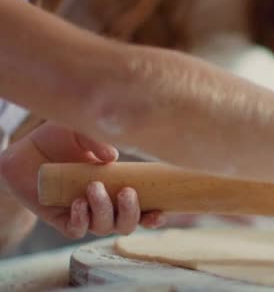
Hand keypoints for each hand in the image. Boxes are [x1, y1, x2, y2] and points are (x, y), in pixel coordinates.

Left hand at [0, 122, 165, 238]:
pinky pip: (76, 230)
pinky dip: (80, 219)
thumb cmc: (61, 137)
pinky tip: (78, 203)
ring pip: (104, 227)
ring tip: (93, 187)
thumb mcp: (82, 130)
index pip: (144, 209)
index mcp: (120, 186)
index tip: (160, 211)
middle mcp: (106, 204)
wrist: (26, 149)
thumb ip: (98, 138)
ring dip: (104, 211)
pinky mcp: (62, 219)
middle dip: (130, 213)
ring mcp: (85, 213)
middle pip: (127, 224)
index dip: (154, 216)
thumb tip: (113, 157)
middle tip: (125, 191)